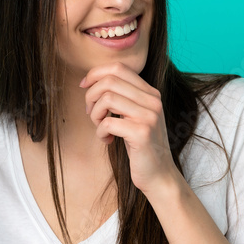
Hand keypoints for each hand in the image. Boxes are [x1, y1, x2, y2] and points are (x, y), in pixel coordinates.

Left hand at [80, 62, 180, 196]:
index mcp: (150, 93)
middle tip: (91, 113)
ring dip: (95, 114)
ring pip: (107, 99)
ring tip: (100, 128)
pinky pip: (107, 123)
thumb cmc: (140, 146)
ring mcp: (149, 116)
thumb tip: (92, 81)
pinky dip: (100, 132)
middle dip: (91, 95)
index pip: (118, 68)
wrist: (159, 175)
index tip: (84, 86)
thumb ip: (122, 98)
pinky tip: (107, 140)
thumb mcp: (133, 116)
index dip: (95, 74)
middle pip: (109, 80)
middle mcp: (152, 100)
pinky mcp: (142, 133)